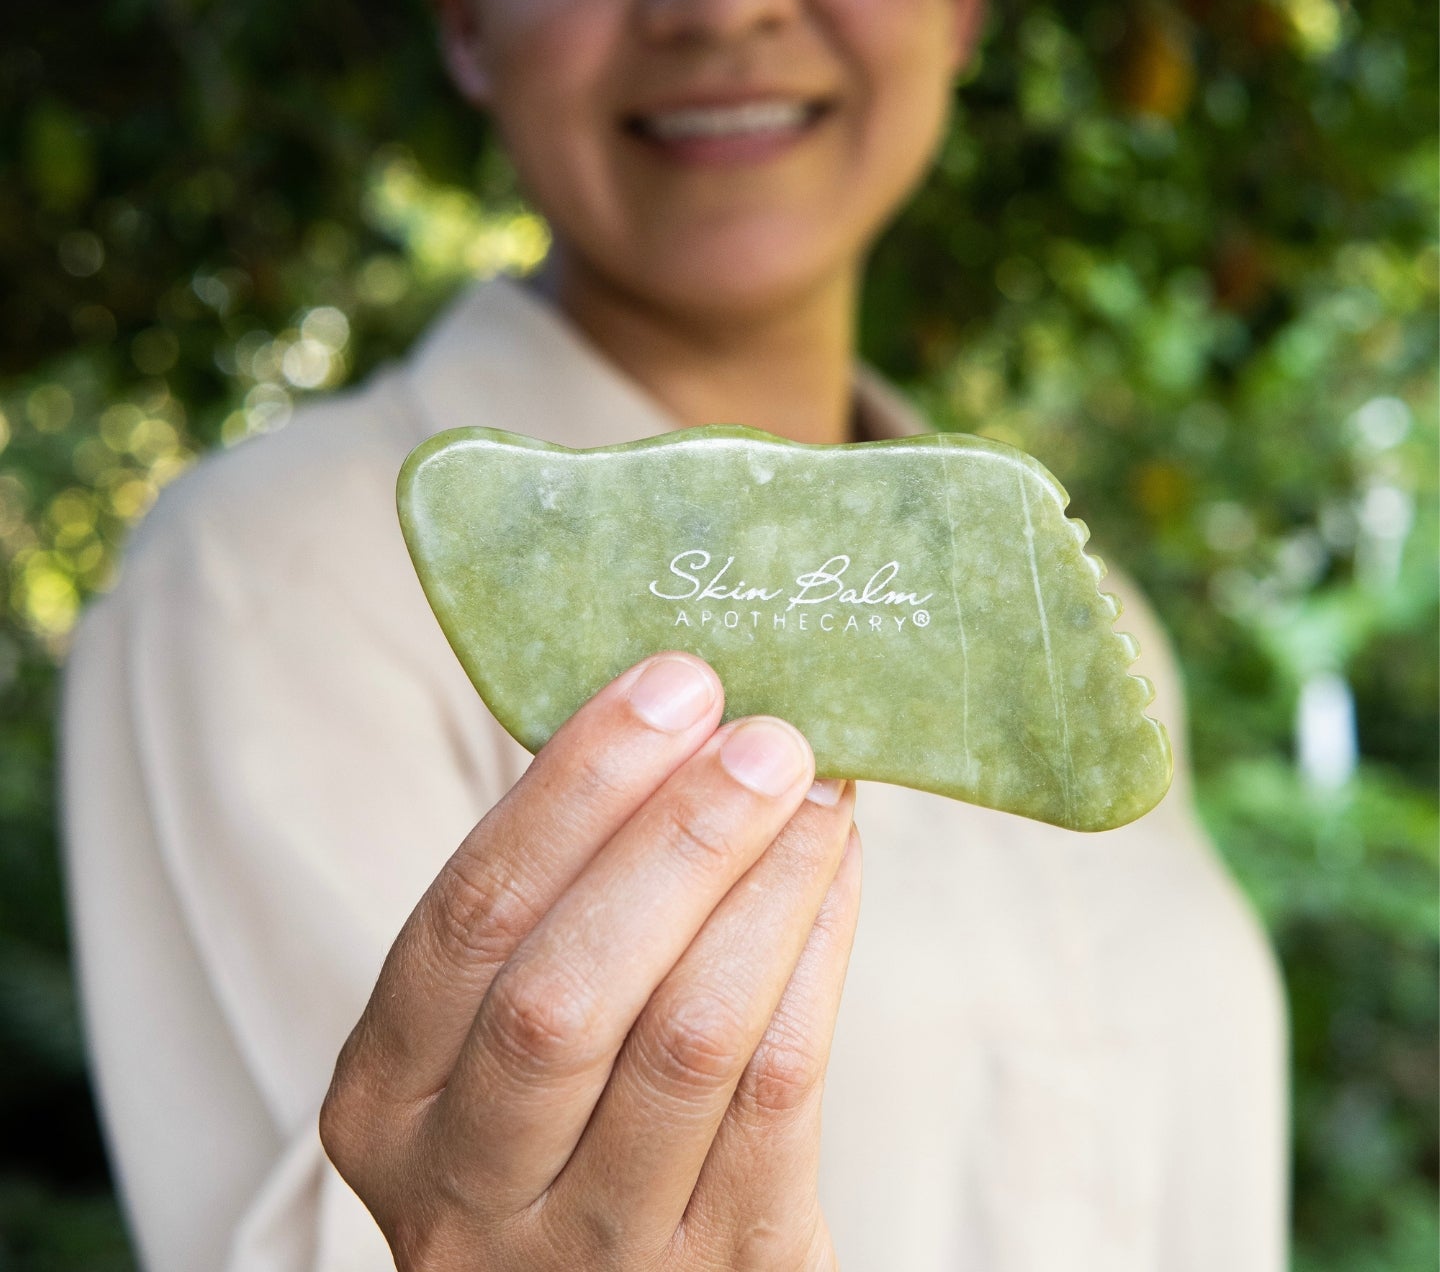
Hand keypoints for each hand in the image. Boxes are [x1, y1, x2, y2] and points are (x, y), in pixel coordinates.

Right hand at [320, 651, 861, 1269]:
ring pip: (687, 1040)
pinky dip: (816, 960)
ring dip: (768, 888)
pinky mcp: (725, 1271)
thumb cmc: (561, 1123)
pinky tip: (834, 874)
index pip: (466, 920)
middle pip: (565, 992)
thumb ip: (551, 905)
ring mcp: (594, 1252)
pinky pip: (778, 1094)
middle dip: (678, 839)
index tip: (670, 686)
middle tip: (765, 736)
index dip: (573, 792)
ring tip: (819, 787)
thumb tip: (671, 716)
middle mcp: (468, 1187)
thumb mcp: (498, 1037)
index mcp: (387, 1098)